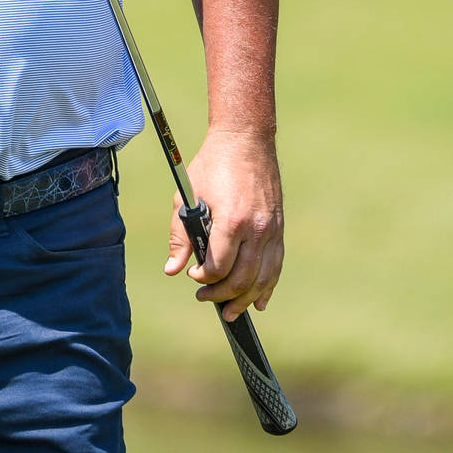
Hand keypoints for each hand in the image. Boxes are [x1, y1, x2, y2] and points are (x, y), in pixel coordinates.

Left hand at [164, 128, 283, 320]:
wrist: (246, 140)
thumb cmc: (212, 166)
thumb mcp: (187, 197)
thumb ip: (180, 236)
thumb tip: (173, 270)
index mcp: (232, 221)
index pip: (219, 267)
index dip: (204, 279)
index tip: (194, 276)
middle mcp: (256, 229)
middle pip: (242, 279)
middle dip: (222, 295)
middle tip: (205, 299)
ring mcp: (272, 229)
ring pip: (263, 278)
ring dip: (246, 299)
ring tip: (231, 312)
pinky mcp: (279, 227)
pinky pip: (276, 265)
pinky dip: (268, 286)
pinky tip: (259, 301)